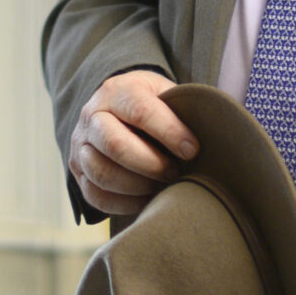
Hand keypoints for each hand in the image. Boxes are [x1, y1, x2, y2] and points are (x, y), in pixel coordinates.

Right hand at [67, 71, 198, 215]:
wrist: (115, 107)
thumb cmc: (152, 104)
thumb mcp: (166, 94)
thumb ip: (184, 110)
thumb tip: (217, 134)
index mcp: (117, 91)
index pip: (140, 111)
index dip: (169, 132)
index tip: (193, 151)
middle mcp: (92, 116)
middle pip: (115, 145)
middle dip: (152, 165)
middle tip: (176, 172)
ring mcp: (80, 145)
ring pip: (102, 173)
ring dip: (138, 186)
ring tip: (162, 186)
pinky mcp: (78, 172)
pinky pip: (96, 195)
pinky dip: (124, 203)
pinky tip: (146, 200)